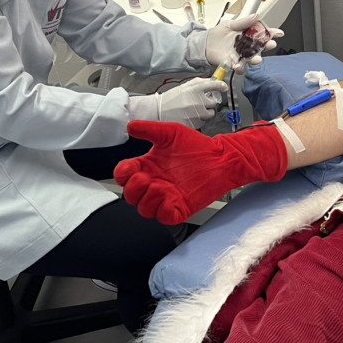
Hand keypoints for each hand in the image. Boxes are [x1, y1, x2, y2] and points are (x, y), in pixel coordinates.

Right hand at [114, 120, 287, 223]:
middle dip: (132, 189)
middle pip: (131, 196)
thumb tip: (130, 126)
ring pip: (145, 209)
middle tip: (143, 178)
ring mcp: (167, 197)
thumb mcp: (170, 132)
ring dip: (147, 199)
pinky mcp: (180, 207)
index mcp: (148, 166)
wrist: (221, 157)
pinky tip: (169, 196)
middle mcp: (155, 183)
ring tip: (159, 186)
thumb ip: (149, 129)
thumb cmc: (197, 145)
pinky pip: (164, 216)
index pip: (124, 176)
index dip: (122, 174)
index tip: (129, 167)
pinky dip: (163, 209)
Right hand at [156, 77, 226, 128]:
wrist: (158, 111)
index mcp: (195, 90)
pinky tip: (189, 116)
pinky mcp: (194, 124)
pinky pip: (202, 122)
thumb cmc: (172, 98)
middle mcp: (198, 101)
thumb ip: (200, 83)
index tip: (223, 87)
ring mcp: (196, 114)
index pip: (214, 85)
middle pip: (214, 102)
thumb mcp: (185, 86)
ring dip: (204, 113)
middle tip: (201, 102)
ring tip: (193, 110)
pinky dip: (198, 120)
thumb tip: (214, 81)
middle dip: (209, 102)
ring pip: (209, 114)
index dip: (220, 86)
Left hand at [204, 15, 282, 71]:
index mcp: (248, 36)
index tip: (279, 33)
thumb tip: (256, 16)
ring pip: (251, 59)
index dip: (272, 34)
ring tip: (257, 59)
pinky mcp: (232, 62)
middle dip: (267, 46)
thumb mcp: (231, 24)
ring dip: (256, 59)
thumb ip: (243, 22)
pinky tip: (240, 66)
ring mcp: (241, 55)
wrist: (205, 43)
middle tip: (271, 44)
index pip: (263, 34)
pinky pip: (238, 67)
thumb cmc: (218, 34)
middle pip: (260, 47)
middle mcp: (247, 46)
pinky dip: (240, 68)